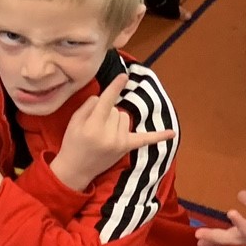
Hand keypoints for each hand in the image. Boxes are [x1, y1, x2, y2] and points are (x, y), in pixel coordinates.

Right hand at [51, 73, 175, 191]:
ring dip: (117, 120)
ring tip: (103, 133)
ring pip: (125, 117)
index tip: (124, 76)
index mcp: (93, 126)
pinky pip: (145, 139)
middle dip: (107, 113)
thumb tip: (106, 96)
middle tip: (95, 126)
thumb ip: (89, 106)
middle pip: (116, 109)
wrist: (75, 170)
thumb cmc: (72, 142)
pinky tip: (172, 133)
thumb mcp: (74, 122)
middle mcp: (108, 134)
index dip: (115, 87)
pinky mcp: (126, 148)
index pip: (107, 101)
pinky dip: (158, 136)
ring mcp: (119, 142)